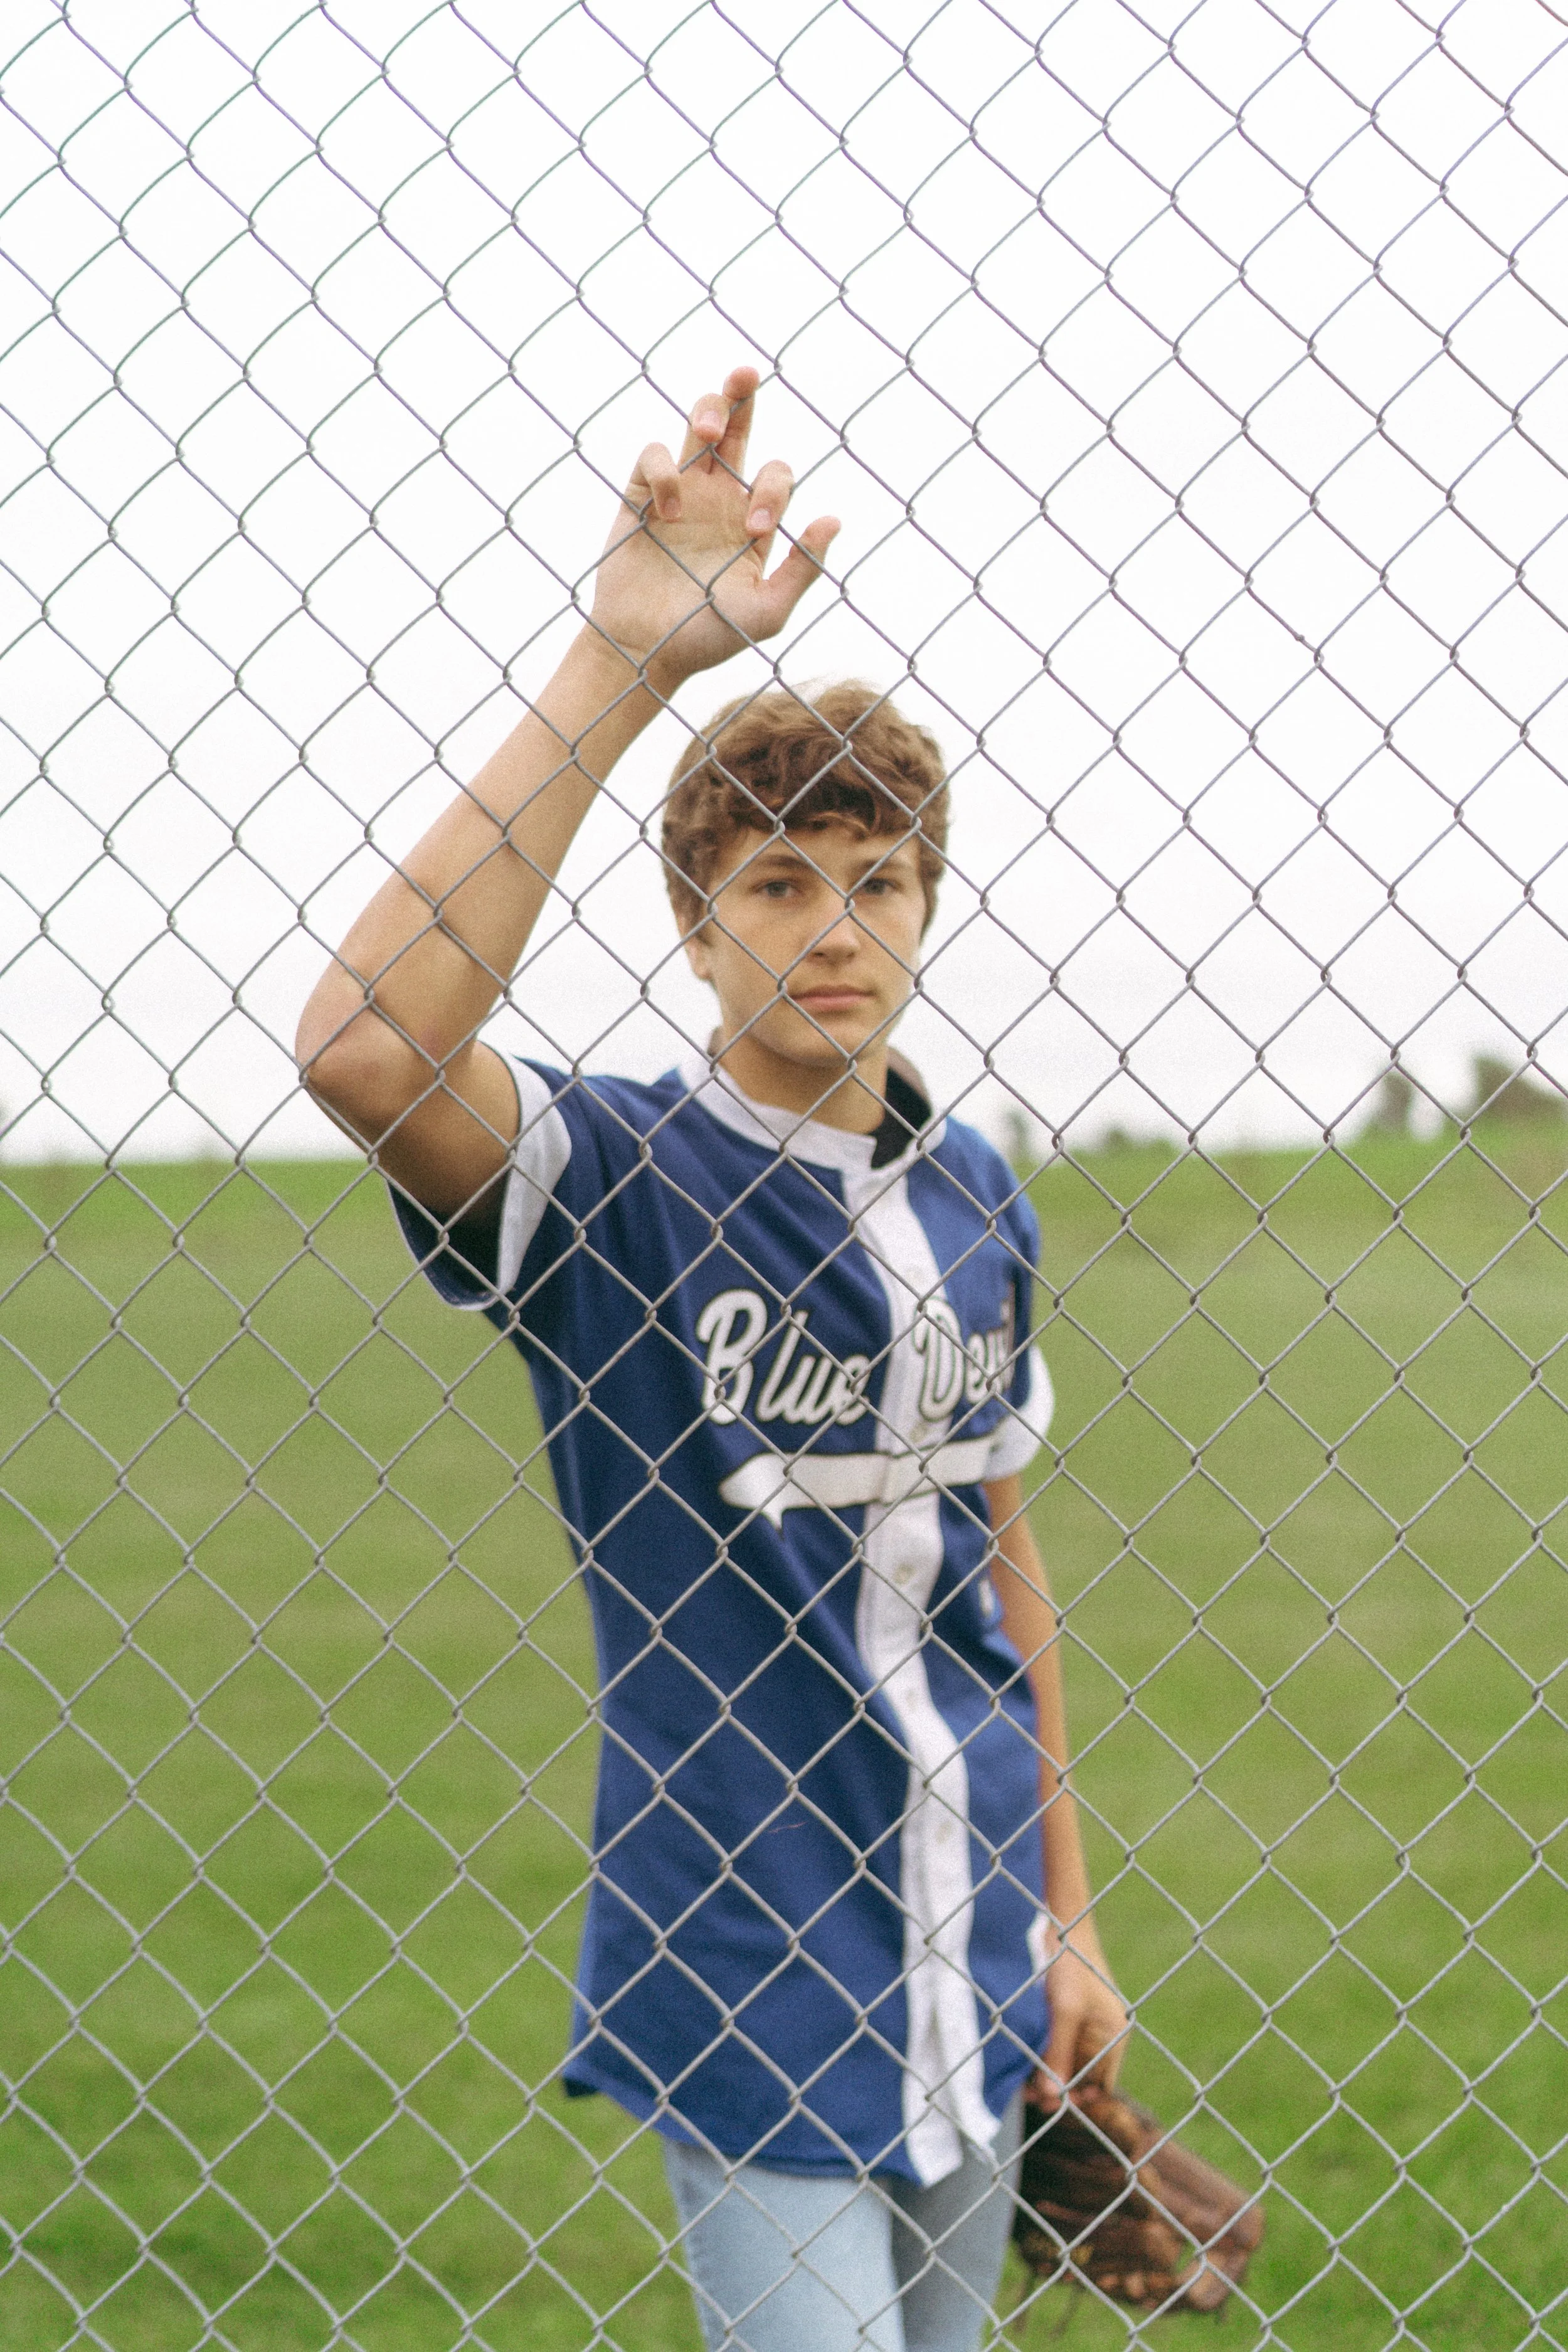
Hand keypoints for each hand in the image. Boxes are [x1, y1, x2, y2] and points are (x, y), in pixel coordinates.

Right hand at [588, 365, 838, 689]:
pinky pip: (653, 455)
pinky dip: (663, 471)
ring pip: (696, 426)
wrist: (647, 651)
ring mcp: (680, 493)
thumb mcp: (767, 612)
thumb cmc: (709, 637)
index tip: (757, 531)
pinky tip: (668, 509)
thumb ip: (804, 570)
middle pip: (737, 428)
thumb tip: (834, 518)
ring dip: (707, 409)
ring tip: (707, 424)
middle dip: (743, 396)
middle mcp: (720, 498)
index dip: (774, 490)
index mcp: (754, 520)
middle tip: (748, 374)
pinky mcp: (640, 496)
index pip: (776, 475)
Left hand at [1030, 1925, 1129, 2108]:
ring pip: (1068, 2062)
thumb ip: (1060, 2055)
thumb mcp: (1065, 2013)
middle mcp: (1103, 2034)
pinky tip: (1024, 2061)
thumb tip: (1053, 2098)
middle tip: (1030, 2097)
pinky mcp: (1069, 2014)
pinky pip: (1059, 2045)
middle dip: (1058, 2088)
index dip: (1077, 2098)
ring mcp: (1086, 2024)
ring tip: (1022, 2084)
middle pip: (1082, 2076)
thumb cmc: (1070, 1965)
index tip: (1049, 2103)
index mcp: (1113, 2036)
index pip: (1100, 2085)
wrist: (1062, 1923)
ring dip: (1047, 2073)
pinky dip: (1044, 2055)